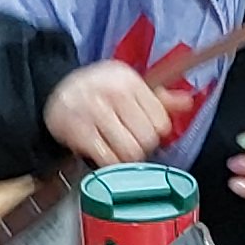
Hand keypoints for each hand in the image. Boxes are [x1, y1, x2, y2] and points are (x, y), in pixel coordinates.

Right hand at [46, 60, 179, 167]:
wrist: (56, 91)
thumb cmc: (99, 90)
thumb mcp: (129, 85)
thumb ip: (159, 97)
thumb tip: (187, 102)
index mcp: (129, 81)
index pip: (161, 121)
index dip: (157, 131)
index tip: (146, 129)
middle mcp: (112, 94)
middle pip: (147, 139)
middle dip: (143, 146)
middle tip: (132, 141)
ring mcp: (93, 113)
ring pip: (130, 152)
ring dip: (127, 157)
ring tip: (120, 148)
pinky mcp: (78, 133)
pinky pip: (108, 160)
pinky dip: (111, 163)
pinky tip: (107, 154)